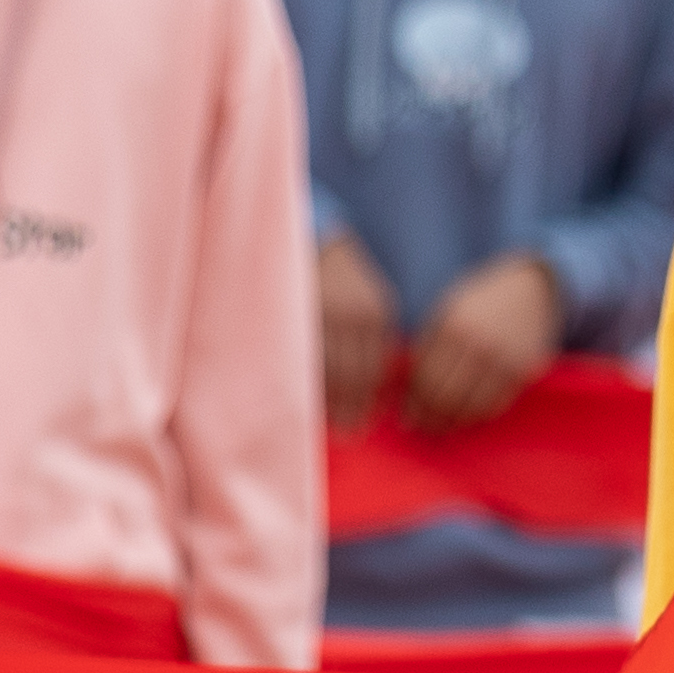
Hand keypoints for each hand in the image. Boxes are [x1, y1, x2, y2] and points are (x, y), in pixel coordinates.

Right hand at [315, 231, 396, 427]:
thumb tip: (374, 382)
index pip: (375, 366)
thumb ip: (371, 338)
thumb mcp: (368, 302)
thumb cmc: (340, 280)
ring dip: (331, 401)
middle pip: (356, 373)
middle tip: (352, 431)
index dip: (370, 396)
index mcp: (374, 314)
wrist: (308, 241)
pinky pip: (303, 359)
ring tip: (332, 424)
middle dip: (354, 405)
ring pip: (329, 371)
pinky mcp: (297, 319)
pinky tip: (307, 401)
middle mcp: (352, 318)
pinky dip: (307, 383)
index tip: (366, 418)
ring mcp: (323, 319)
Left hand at [402, 253, 562, 428]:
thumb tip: (408, 390)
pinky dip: (479, 417)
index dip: (415, 402)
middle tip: (422, 428)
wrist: (531, 290)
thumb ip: (427, 347)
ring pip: (471, 407)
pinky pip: (497, 405)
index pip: (426, 379)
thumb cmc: (479, 304)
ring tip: (442, 428)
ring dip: (453, 423)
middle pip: (447, 397)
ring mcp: (504, 360)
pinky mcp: (523, 371)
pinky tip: (467, 419)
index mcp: (453, 329)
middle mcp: (479, 346)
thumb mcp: (446, 314)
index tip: (407, 416)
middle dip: (430, 418)